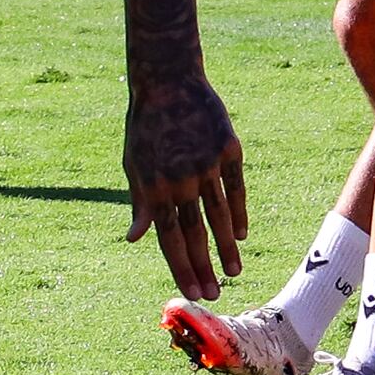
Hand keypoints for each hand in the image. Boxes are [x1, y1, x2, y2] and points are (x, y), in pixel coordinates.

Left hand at [121, 73, 246, 302]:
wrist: (167, 80)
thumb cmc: (146, 126)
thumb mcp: (133, 164)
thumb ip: (138, 203)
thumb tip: (134, 239)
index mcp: (153, 188)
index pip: (169, 239)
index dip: (181, 268)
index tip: (192, 292)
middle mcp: (180, 181)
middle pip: (195, 234)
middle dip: (205, 268)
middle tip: (217, 294)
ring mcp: (206, 165)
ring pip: (219, 216)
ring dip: (226, 248)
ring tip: (235, 272)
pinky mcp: (228, 150)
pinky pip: (236, 188)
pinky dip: (238, 213)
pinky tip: (241, 236)